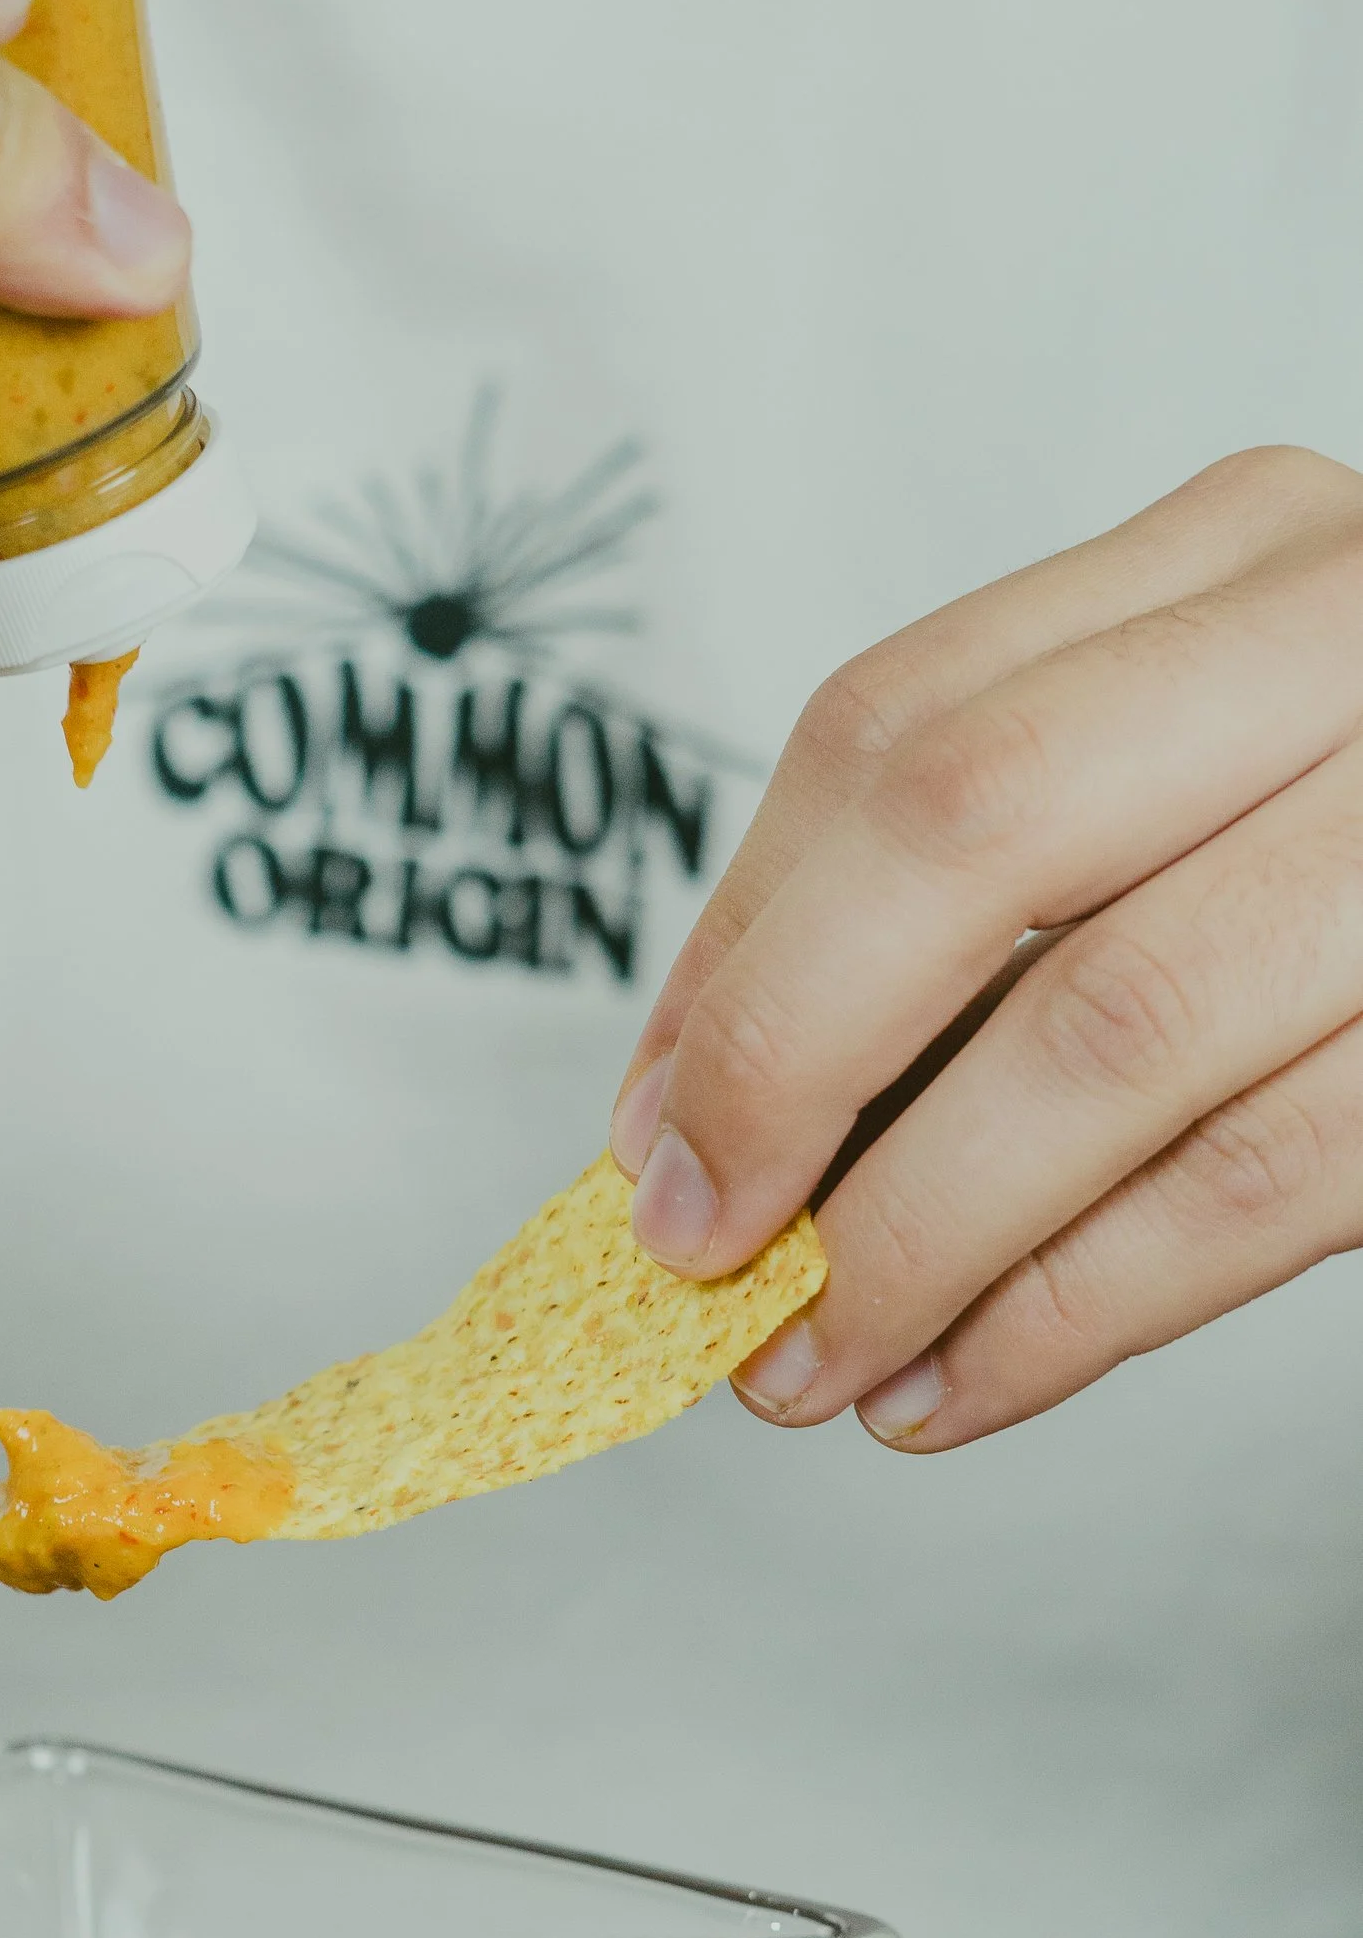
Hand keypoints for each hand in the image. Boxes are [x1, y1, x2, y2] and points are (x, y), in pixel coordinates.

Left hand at [608, 448, 1362, 1449]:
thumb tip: (694, 1106)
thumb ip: (987, 885)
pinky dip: (1074, 1313)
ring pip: (1116, 1031)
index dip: (734, 947)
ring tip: (809, 1368)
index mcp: (1249, 552)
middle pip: (974, 825)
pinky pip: (1264, 1182)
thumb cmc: (1362, 841)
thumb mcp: (1206, 777)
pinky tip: (961, 1385)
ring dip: (917, 1241)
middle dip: (788, 1065)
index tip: (647, 1131)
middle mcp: (1356, 640)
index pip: (898, 723)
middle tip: (693, 1252)